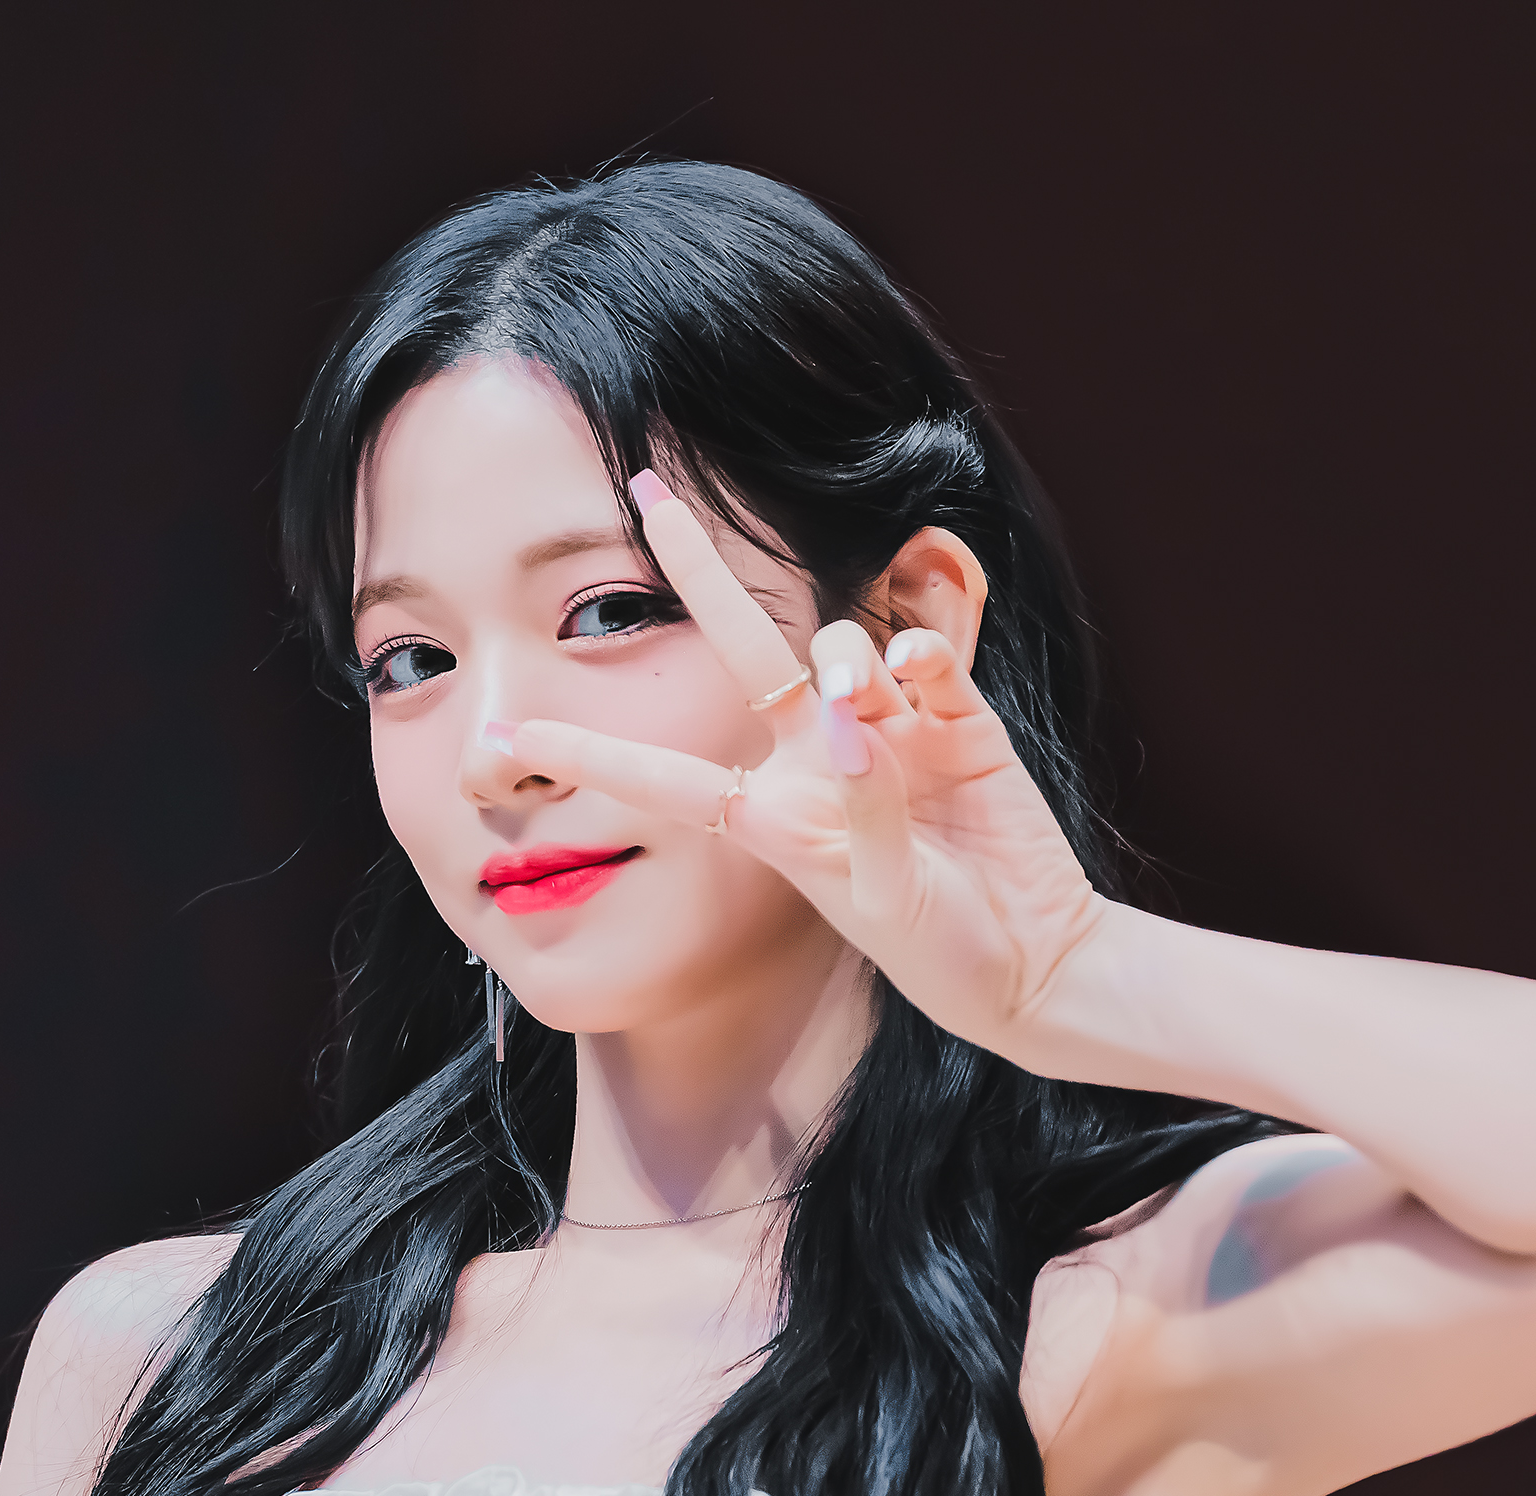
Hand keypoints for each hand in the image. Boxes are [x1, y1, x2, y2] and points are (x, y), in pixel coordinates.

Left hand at [501, 471, 1113, 1068]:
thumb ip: (857, 804)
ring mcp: (887, 730)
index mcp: (769, 815)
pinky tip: (921, 675)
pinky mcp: (957, 719)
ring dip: (845, 662)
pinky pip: (923, 662)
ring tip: (867, 700)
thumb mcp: (874, 896)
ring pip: (839, 650)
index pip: (663, 775)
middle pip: (745, 645)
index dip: (587, 751)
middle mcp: (815, 757)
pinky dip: (919, 659)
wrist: (1032, 961)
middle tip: (649, 493)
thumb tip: (855, 716)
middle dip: (697, 569)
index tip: (503, 737)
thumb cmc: (936, 945)